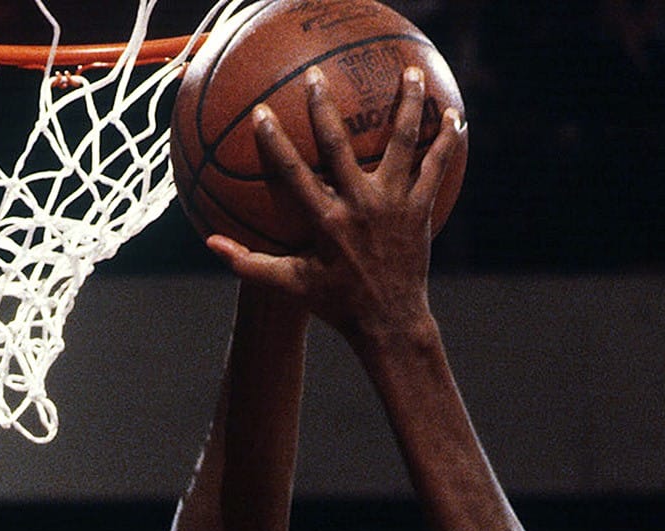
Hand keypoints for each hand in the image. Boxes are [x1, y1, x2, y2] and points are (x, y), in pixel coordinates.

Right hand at [207, 66, 464, 348]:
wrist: (389, 324)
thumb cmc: (337, 303)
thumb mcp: (291, 286)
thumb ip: (249, 264)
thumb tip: (211, 243)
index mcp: (326, 222)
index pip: (294, 174)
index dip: (276, 142)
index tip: (261, 112)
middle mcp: (360, 207)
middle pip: (340, 145)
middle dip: (325, 106)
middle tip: (315, 74)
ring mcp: (394, 204)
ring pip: (402, 143)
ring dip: (407, 104)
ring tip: (410, 72)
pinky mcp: (421, 208)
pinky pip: (435, 166)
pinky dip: (445, 139)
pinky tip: (453, 115)